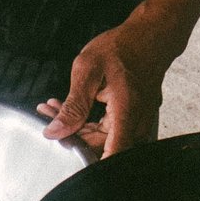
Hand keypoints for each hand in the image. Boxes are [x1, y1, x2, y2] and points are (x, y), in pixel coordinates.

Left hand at [37, 15, 179, 158]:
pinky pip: (108, 132)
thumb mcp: (88, 70)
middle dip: (70, 136)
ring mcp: (137, 124)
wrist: (150, 37)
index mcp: (126, 113)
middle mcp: (135, 124)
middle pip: (99, 148)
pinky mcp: (133, 120)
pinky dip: (88, 123)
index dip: (84, 164)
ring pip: (102, 141)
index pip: (110, 158)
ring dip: (76, 129)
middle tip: (49, 115)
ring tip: (55, 107)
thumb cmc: (124, 47)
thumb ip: (73, 105)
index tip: (61, 151)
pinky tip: (72, 108)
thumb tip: (55, 131)